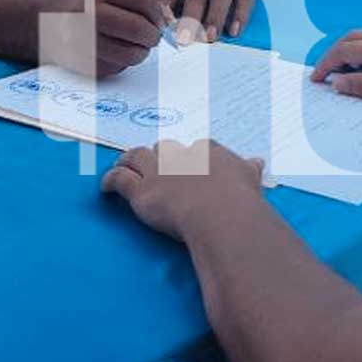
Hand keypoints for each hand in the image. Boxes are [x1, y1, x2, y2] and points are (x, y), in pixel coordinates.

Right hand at [35, 0, 169, 77]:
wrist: (37, 20)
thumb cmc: (82, 0)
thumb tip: (170, 8)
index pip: (146, 0)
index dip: (160, 11)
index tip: (161, 17)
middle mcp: (89, 14)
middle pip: (141, 30)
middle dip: (154, 35)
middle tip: (152, 34)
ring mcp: (83, 41)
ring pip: (133, 55)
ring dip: (141, 51)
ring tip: (133, 43)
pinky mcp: (81, 64)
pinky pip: (118, 69)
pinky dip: (121, 62)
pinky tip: (110, 50)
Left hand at [102, 140, 265, 241]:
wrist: (221, 214)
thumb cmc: (239, 200)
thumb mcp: (250, 180)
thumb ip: (249, 169)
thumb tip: (257, 161)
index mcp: (209, 152)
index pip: (197, 148)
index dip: (190, 156)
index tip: (188, 164)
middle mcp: (182, 156)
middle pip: (165, 149)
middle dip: (160, 156)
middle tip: (155, 165)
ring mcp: (160, 171)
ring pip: (137, 157)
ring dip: (128, 160)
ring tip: (122, 163)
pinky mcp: (142, 189)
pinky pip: (120, 179)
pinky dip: (111, 180)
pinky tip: (105, 186)